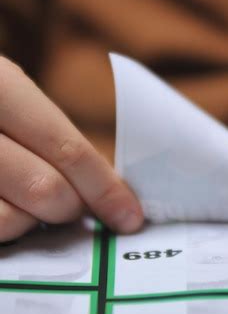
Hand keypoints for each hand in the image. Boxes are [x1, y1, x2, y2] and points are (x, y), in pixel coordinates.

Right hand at [0, 57, 142, 240]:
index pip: (66, 148)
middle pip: (45, 190)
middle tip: (70, 208)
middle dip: (69, 208)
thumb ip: (48, 136)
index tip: (128, 216)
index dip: (105, 188)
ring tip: (23, 201)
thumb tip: (106, 187)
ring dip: (29, 222)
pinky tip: (2, 206)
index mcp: (0, 83)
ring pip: (10, 220)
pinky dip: (3, 230)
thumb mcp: (8, 95)